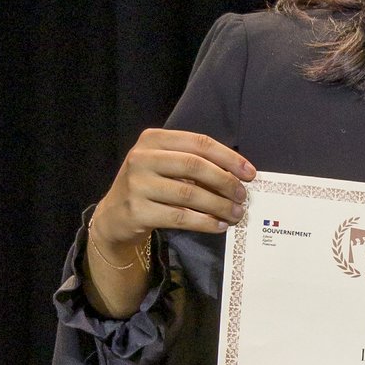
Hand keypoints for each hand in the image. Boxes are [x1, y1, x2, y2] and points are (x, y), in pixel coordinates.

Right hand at [83, 128, 255, 316]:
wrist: (114, 216)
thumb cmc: (149, 187)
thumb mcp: (164, 165)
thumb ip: (194, 163)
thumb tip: (239, 175)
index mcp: (153, 139)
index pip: (199, 143)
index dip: (228, 157)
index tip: (250, 173)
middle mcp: (142, 157)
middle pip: (195, 166)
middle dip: (225, 182)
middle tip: (243, 196)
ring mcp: (137, 184)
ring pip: (190, 194)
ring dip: (219, 205)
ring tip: (236, 213)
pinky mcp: (138, 211)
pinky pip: (180, 217)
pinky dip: (204, 222)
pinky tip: (219, 225)